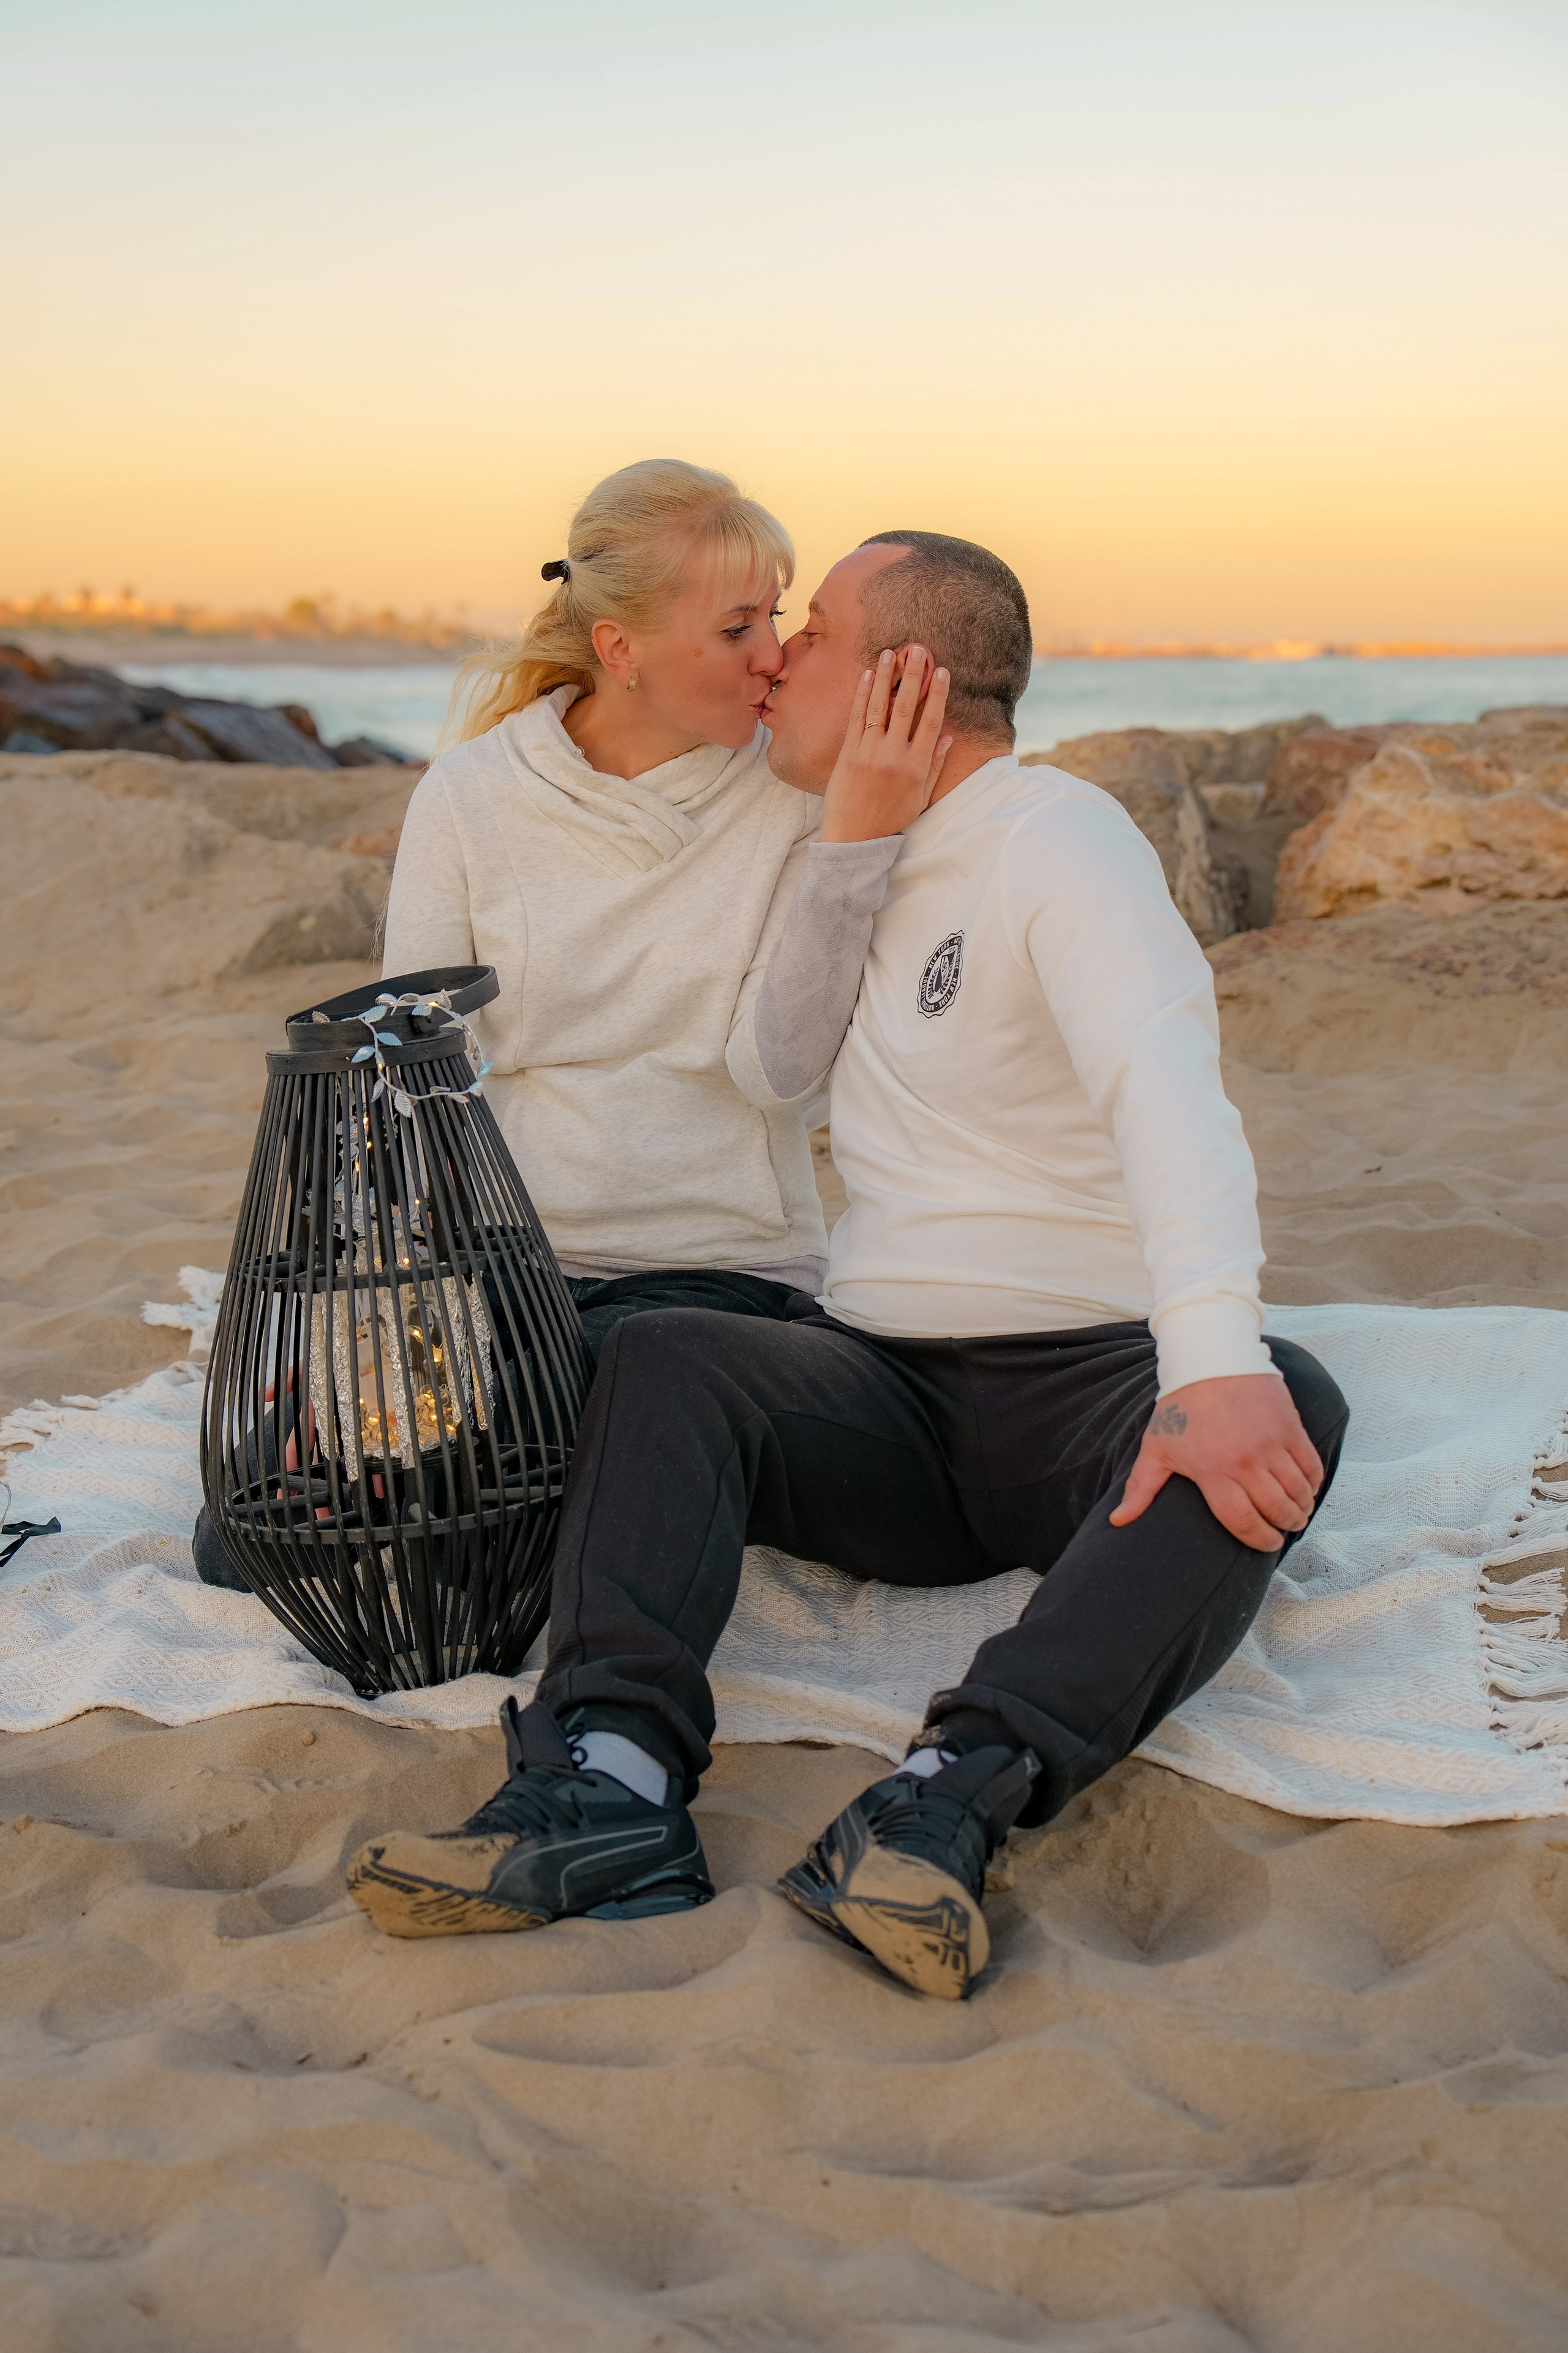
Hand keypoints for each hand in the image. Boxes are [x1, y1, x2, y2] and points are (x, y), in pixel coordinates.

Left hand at [819, 644, 951, 842]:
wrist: (855, 838)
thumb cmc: (890, 818)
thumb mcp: (920, 796)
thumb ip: (935, 765)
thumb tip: (947, 736)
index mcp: (917, 766)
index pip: (930, 722)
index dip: (937, 694)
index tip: (941, 671)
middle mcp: (894, 755)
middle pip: (907, 707)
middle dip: (913, 676)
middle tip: (917, 650)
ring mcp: (870, 752)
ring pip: (880, 707)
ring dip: (886, 677)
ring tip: (890, 653)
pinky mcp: (848, 753)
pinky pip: (856, 717)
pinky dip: (862, 694)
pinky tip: (868, 675)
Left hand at [1109, 1373, 1323, 1551]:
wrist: (1210, 1358)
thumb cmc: (1181, 1406)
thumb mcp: (1157, 1446)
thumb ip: (1141, 1487)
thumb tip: (1119, 1521)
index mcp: (1213, 1471)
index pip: (1243, 1521)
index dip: (1259, 1540)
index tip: (1266, 1545)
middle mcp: (1245, 1461)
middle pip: (1276, 1510)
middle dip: (1285, 1526)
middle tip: (1284, 1529)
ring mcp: (1271, 1444)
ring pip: (1298, 1490)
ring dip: (1302, 1507)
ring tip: (1298, 1512)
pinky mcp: (1290, 1426)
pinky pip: (1311, 1465)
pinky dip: (1314, 1482)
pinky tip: (1308, 1488)